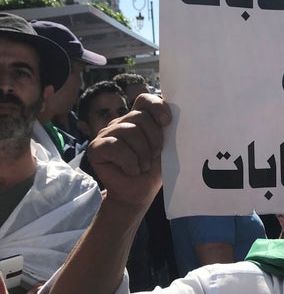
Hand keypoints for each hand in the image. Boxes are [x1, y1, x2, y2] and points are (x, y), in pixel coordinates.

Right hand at [87, 94, 171, 209]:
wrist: (139, 193)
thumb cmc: (153, 170)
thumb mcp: (166, 148)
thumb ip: (168, 131)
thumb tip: (179, 117)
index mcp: (138, 119)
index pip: (144, 100)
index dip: (157, 107)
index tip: (167, 122)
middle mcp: (121, 123)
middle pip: (140, 117)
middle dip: (154, 138)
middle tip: (155, 156)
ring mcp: (106, 134)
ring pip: (129, 131)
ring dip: (142, 153)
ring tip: (144, 166)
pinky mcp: (95, 148)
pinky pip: (115, 146)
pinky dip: (129, 161)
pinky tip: (132, 171)